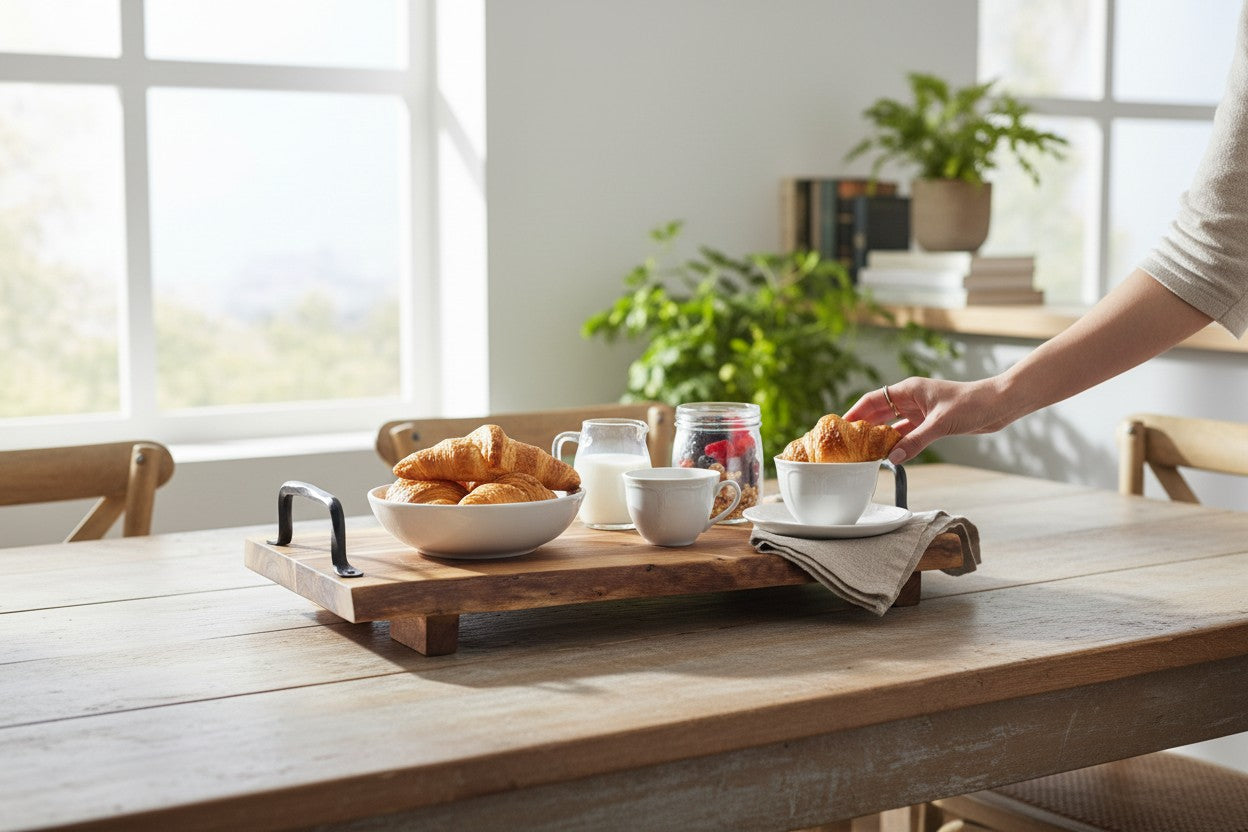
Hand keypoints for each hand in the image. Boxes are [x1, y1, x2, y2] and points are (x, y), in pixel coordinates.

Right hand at [843, 376, 1017, 463]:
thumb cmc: (972, 404)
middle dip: (863, 426)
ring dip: (880, 437)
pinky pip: (907, 433)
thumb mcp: (940, 425)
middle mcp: (911, 399)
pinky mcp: (931, 422)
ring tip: (863, 451)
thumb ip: (915, 442)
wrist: (999, 405)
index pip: (873, 400)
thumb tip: (891, 460)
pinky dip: (898, 443)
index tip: (839, 425)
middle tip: (846, 443)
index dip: (855, 412)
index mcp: (909, 390)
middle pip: (879, 412)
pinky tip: (889, 455)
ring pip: (892, 425)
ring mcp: (920, 411)